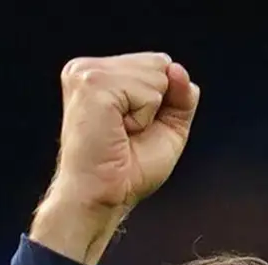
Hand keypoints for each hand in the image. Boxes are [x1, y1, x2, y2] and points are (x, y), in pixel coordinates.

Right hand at [31, 53, 199, 264]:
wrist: (101, 198)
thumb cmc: (126, 171)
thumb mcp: (167, 127)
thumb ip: (180, 96)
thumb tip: (177, 68)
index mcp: (98, 73)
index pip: (157, 62)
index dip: (159, 101)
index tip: (131, 129)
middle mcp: (87, 68)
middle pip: (159, 63)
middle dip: (156, 103)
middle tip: (126, 133)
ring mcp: (87, 73)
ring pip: (156, 74)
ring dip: (148, 113)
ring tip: (121, 133)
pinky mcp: (93, 85)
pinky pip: (149, 91)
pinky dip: (144, 117)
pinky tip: (120, 131)